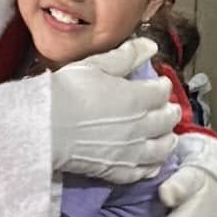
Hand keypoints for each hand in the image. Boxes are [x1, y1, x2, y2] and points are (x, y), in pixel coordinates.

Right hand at [49, 38, 179, 183]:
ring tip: (168, 136)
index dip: (163, 86)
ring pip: (162, 147)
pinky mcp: (119, 171)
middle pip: (166, 119)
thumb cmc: (68, 91)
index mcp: (138, 97)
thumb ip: (127, 56)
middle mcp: (141, 125)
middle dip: (170, 112)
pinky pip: (145, 171)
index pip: (162, 92)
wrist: (46, 127)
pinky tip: (153, 163)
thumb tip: (151, 46)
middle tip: (169, 109)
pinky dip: (153, 166)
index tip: (160, 84)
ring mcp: (131, 151)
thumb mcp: (97, 65)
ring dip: (168, 139)